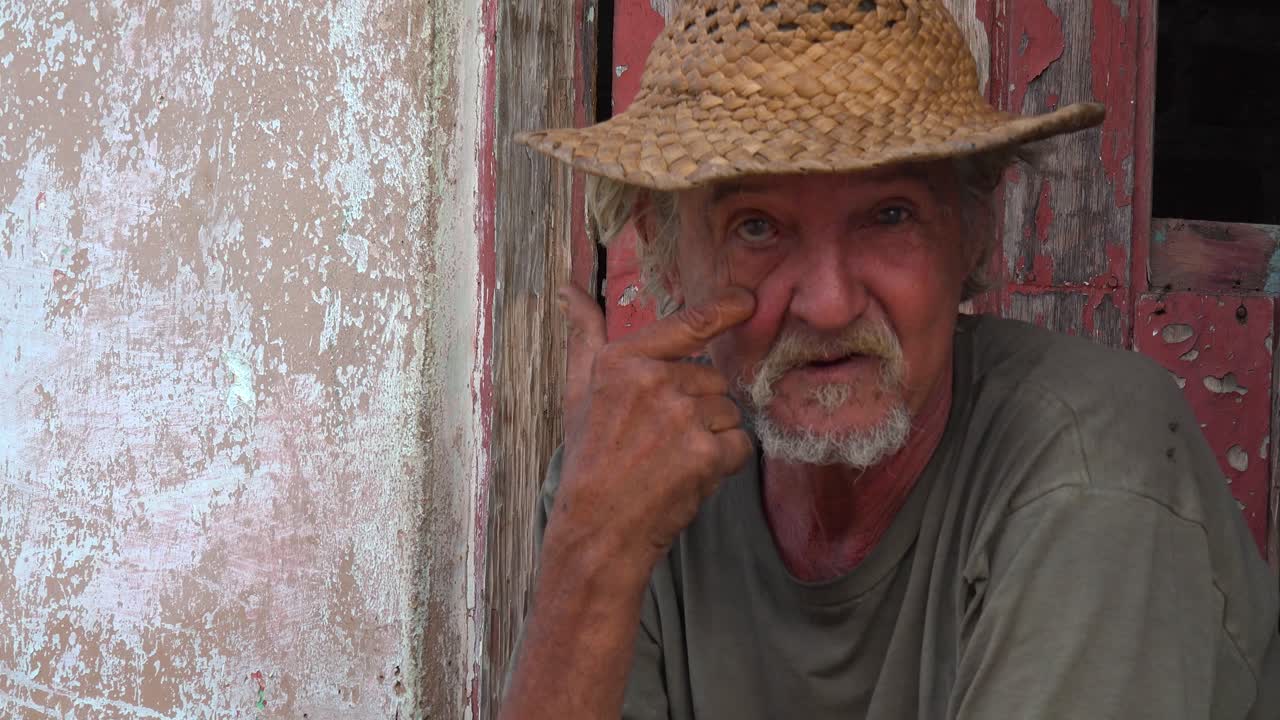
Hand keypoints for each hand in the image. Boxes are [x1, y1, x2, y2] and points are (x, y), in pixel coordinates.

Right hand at [549, 285, 756, 572]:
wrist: (596, 527)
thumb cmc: (589, 460)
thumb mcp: (578, 392)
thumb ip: (584, 337)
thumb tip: (569, 289)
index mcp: (623, 361)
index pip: (688, 325)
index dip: (725, 309)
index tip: (749, 300)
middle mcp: (654, 381)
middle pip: (712, 379)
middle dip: (698, 406)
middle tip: (662, 439)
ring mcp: (682, 416)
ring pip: (728, 412)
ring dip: (711, 435)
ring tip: (672, 459)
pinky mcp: (706, 452)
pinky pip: (739, 444)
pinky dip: (724, 462)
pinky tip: (690, 475)